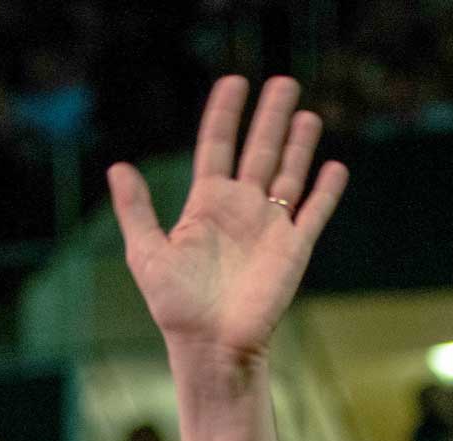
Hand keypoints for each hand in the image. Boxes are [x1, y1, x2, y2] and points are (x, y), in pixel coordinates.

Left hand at [107, 75, 347, 361]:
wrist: (211, 347)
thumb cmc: (176, 308)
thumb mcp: (147, 255)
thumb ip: (136, 210)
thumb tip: (117, 167)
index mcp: (206, 206)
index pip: (217, 146)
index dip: (225, 113)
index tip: (234, 82)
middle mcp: (240, 210)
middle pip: (259, 150)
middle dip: (271, 116)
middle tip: (284, 82)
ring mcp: (269, 228)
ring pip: (289, 174)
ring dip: (299, 145)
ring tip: (307, 114)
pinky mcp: (293, 250)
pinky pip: (314, 213)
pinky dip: (326, 191)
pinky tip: (334, 167)